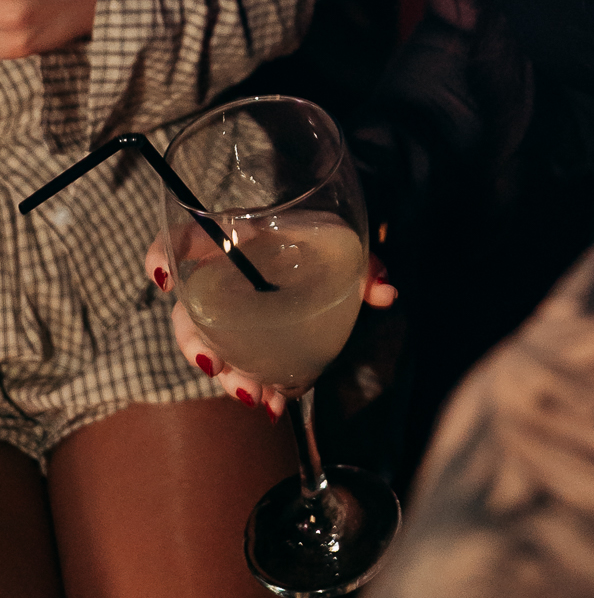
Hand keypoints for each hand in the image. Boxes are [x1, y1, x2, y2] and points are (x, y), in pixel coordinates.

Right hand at [143, 236, 398, 417]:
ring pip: (208, 343)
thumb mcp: (345, 244)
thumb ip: (363, 264)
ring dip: (226, 375)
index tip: (161, 277)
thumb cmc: (326, 241)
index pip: (188, 237)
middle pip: (188, 308)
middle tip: (217, 367)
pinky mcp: (247, 337)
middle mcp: (226, 274)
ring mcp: (231, 309)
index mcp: (241, 239)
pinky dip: (255, 384)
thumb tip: (385, 292)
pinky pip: (238, 362)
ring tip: (257, 396)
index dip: (163, 252)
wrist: (329, 256)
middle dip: (195, 343)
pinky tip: (277, 402)